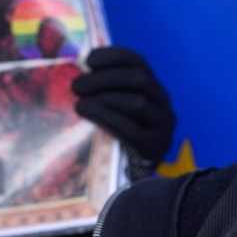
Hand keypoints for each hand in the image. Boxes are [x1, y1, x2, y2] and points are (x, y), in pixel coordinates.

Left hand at [72, 46, 174, 179]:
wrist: (133, 180)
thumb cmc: (116, 138)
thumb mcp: (114, 109)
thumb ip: (102, 89)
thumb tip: (73, 69)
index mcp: (153, 88)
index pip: (137, 62)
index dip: (112, 56)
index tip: (87, 60)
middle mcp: (163, 103)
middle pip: (138, 79)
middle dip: (104, 78)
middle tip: (76, 86)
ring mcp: (163, 126)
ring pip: (137, 102)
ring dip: (104, 99)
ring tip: (79, 103)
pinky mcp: (156, 147)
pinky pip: (133, 129)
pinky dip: (108, 118)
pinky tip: (88, 115)